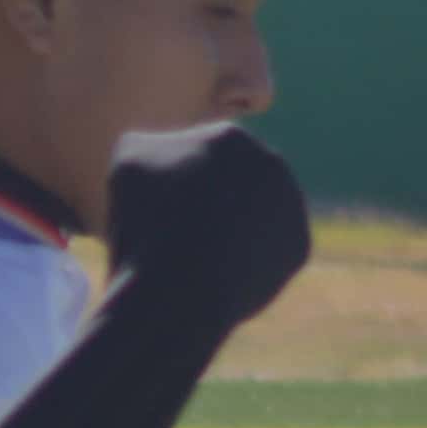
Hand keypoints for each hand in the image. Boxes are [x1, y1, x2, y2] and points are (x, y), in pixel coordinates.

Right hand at [100, 123, 312, 327]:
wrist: (181, 290)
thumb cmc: (146, 223)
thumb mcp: (127, 160)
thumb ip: (148, 144)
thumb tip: (159, 148)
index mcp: (228, 136)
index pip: (198, 158)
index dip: (172, 187)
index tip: (157, 212)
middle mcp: (270, 161)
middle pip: (231, 185)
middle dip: (207, 206)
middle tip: (178, 238)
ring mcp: (292, 204)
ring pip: (253, 217)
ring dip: (231, 232)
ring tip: (200, 257)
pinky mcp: (299, 248)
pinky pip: (267, 253)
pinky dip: (247, 264)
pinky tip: (225, 275)